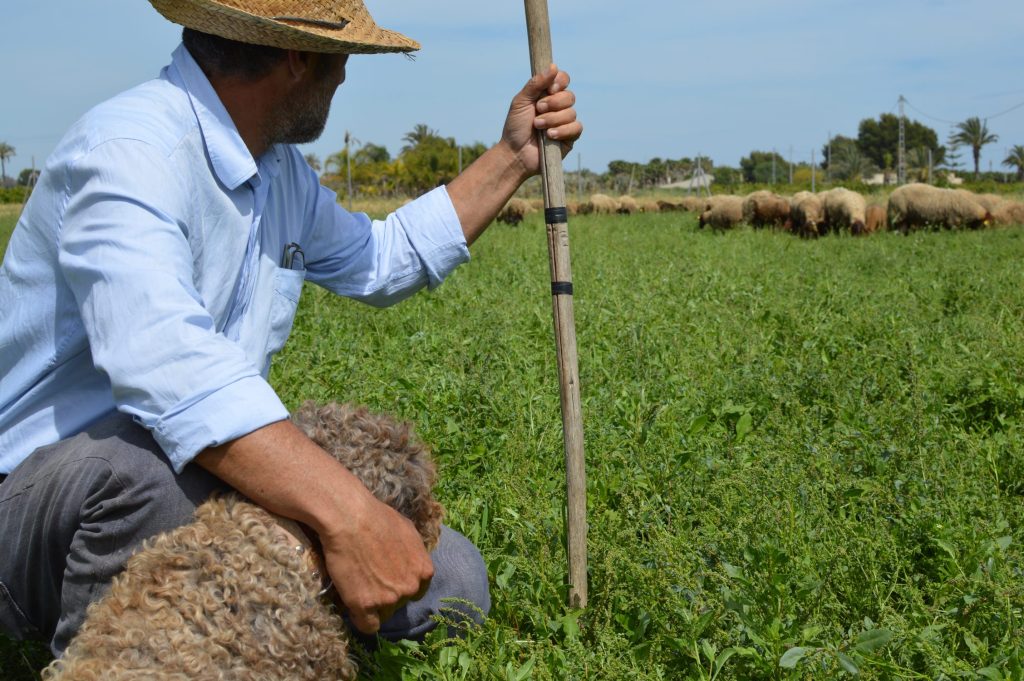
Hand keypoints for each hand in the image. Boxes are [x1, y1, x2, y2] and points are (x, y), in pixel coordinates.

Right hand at [320, 492, 433, 633]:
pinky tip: (354, 607)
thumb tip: (410, 562)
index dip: (402, 586)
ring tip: (358, 587)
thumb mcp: (409, 532)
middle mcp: (410, 588)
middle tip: (370, 580)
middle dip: (387, 595)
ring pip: (384, 614)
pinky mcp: (365, 606)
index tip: (389, 581)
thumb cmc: (377, 518)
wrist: (350, 518)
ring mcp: (388, 599)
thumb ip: (414, 553)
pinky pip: (367, 626)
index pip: (417, 592)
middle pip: (400, 604)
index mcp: (424, 571)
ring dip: (373, 605)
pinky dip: (360, 619)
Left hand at [500, 63, 582, 176]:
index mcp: (547, 95)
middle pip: (569, 96)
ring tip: (538, 126)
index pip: (563, 80)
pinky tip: (550, 136)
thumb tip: (553, 66)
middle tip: (538, 110)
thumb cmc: (515, 127)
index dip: (559, 82)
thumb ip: (536, 84)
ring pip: (571, 112)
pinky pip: (576, 128)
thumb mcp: (521, 101)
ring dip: (552, 119)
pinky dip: (562, 130)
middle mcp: (558, 107)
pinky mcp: (570, 137)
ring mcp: (565, 122)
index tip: (549, 88)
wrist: (515, 153)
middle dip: (553, 103)